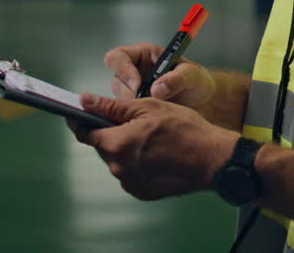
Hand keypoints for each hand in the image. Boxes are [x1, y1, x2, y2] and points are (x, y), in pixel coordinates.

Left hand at [69, 94, 236, 200]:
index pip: (85, 134)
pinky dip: (138, 163)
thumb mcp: (148, 108)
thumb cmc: (185, 130)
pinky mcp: (142, 192)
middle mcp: (118, 168)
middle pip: (104, 147)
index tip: (82, 115)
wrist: (212, 159)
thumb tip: (85, 101)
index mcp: (116, 145)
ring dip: (126, 149)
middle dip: (112, 134)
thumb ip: (112, 106)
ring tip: (153, 139)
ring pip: (118, 161)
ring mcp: (130, 183)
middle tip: (136, 123)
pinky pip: (131, 174)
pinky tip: (158, 154)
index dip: (81, 122)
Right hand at [103, 42, 216, 108]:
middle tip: (146, 103)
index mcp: (144, 55)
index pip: (118, 57)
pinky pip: (125, 114)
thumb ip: (177, 78)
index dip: (123, 69)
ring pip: (118, 100)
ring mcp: (132, 91)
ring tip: (156, 111)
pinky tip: (152, 119)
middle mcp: (133, 72)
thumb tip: (158, 88)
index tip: (138, 85)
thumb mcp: (193, 75)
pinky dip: (135, 118)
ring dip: (133, 107)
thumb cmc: (196, 82)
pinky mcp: (133, 109)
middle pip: (116, 80)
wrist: (202, 103)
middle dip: (129, 94)